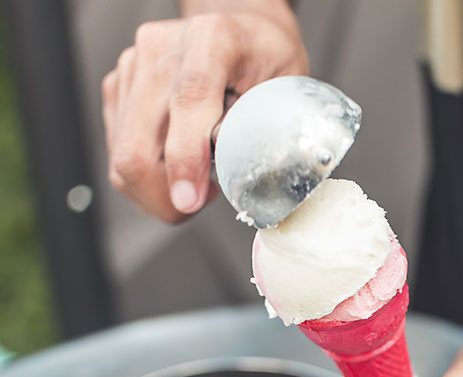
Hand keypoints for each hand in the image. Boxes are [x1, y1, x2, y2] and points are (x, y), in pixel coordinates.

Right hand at [101, 4, 307, 221]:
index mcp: (212, 40)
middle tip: (198, 206)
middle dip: (164, 197)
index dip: (185, 159)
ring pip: (123, 155)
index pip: (188, 102)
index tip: (190, 201)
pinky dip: (147, 176)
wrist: (238, 26)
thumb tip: (238, 170)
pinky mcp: (118, 87)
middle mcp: (161, 50)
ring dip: (156, 192)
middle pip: (139, 144)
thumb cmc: (267, 58)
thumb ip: (262, 125)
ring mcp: (133, 68)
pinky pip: (119, 149)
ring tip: (196, 185)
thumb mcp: (285, 87)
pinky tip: (179, 168)